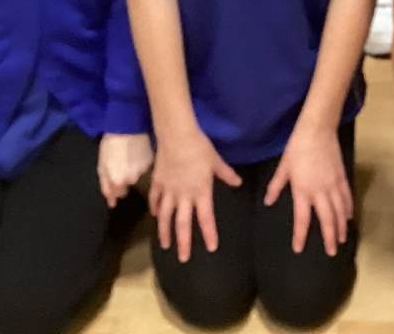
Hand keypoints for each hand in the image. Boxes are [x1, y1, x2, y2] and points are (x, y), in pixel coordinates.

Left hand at [97, 132, 152, 206]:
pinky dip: (141, 162)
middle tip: (121, 164)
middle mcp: (132, 179)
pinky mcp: (152, 161)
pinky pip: (145, 166)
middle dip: (124, 178)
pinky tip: (137, 152)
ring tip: (128, 156)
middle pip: (128, 185)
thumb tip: (111, 203)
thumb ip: (105, 186)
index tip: (114, 178)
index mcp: (118, 181)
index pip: (119, 194)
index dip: (115, 187)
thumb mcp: (102, 166)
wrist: (126, 127)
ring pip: (138, 175)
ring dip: (133, 169)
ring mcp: (144, 170)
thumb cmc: (110, 145)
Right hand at [150, 128, 243, 261]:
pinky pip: (155, 200)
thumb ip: (226, 174)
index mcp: (201, 191)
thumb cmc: (200, 147)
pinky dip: (155, 209)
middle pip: (183, 224)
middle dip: (183, 243)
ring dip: (165, 232)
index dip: (209, 234)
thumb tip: (238, 182)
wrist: (177, 136)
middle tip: (183, 258)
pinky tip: (155, 217)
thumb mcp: (216, 161)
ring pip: (165, 217)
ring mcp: (168, 191)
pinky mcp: (157, 183)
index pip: (206, 218)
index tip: (211, 248)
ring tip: (165, 245)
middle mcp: (184, 195)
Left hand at [265, 124, 352, 256]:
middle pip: (327, 220)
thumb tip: (268, 202)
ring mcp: (333, 184)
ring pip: (339, 211)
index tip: (299, 249)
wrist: (318, 130)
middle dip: (329, 237)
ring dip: (340, 227)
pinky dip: (348, 209)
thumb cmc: (297, 148)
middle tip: (331, 252)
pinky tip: (348, 217)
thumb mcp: (283, 167)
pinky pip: (346, 197)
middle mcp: (320, 191)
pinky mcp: (342, 177)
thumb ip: (276, 186)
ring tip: (341, 240)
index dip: (300, 235)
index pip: (302, 219)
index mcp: (302, 190)